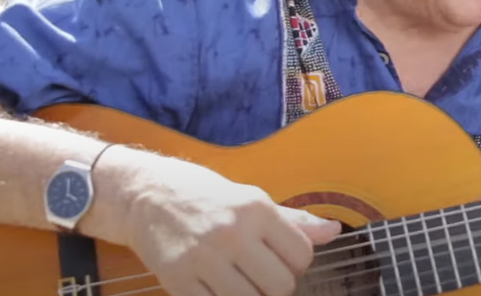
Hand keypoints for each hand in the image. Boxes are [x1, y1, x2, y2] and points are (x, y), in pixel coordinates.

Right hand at [123, 156, 341, 295]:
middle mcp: (233, 233)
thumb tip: (333, 230)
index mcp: (257, 210)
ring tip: (242, 284)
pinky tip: (219, 290)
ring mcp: (204, 258)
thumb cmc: (207, 197)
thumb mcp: (252, 198)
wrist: (147, 195)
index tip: (281, 261)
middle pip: (281, 286)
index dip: (297, 265)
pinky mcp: (178, 279)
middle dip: (276, 287)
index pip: (302, 255)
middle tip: (262, 277)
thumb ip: (294, 220)